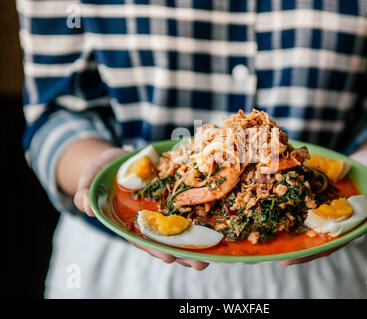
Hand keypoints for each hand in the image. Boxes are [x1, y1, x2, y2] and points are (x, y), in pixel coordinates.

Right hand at [73, 147, 208, 270]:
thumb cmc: (103, 173)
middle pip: (167, 241)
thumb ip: (87, 193)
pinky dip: (203, 215)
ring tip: (215, 253)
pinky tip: (219, 223)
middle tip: (200, 263)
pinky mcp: (176, 197)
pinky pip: (191, 207)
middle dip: (183, 254)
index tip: (168, 258)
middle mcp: (150, 220)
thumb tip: (86, 206)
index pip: (143, 240)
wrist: (119, 159)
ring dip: (198, 242)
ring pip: (182, 229)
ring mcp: (165, 210)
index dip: (155, 249)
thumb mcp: (91, 180)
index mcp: (130, 222)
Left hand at [280, 149, 366, 266]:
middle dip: (294, 245)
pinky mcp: (314, 190)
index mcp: (350, 223)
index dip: (312, 252)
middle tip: (275, 254)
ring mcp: (322, 205)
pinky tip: (270, 198)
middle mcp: (332, 217)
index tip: (292, 259)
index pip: (330, 242)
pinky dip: (288, 200)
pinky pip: (300, 197)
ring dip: (286, 223)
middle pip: (312, 234)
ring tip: (265, 231)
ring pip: (302, 218)